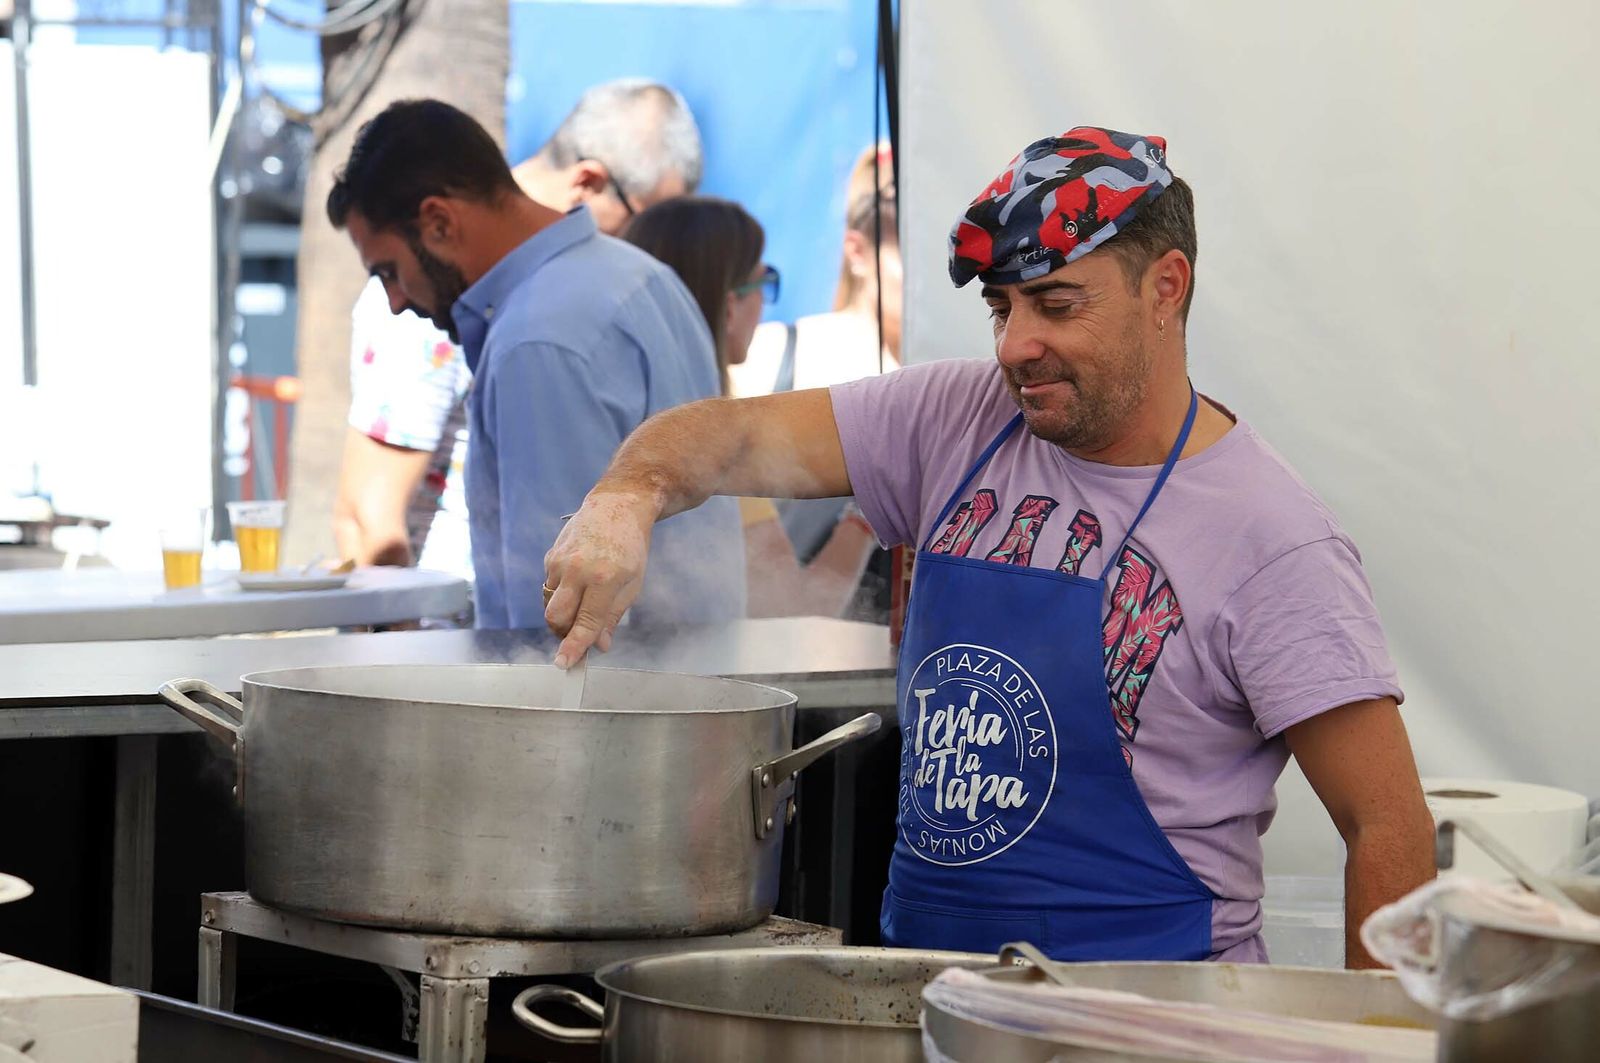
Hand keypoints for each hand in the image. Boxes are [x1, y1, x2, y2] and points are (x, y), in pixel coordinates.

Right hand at [542, 491, 656, 667]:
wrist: (616, 506)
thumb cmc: (630, 547)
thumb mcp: (632, 584)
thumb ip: (613, 616)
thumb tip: (599, 645)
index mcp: (605, 578)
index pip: (585, 622)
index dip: (574, 647)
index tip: (563, 664)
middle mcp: (578, 570)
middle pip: (556, 617)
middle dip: (562, 634)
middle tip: (577, 635)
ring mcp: (560, 562)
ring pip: (549, 604)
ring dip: (562, 616)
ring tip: (582, 606)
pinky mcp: (551, 556)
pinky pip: (549, 588)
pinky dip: (561, 596)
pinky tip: (578, 584)